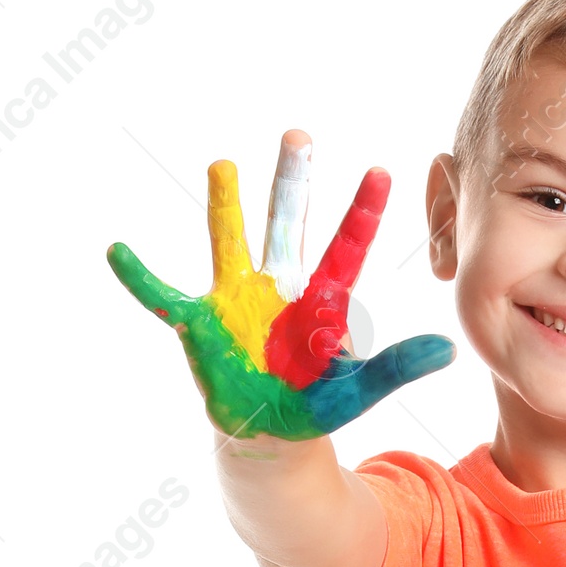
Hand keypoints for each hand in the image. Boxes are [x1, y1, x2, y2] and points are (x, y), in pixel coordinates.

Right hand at [107, 132, 454, 438]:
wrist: (268, 431)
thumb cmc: (314, 404)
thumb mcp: (358, 390)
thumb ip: (397, 368)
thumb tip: (448, 351)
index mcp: (320, 299)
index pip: (347, 247)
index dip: (362, 212)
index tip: (381, 172)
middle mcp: (277, 286)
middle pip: (286, 224)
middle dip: (291, 182)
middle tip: (299, 134)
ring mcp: (235, 299)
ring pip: (228, 240)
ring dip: (225, 204)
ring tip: (223, 164)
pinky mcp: (199, 324)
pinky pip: (162, 296)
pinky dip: (139, 277)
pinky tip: (117, 251)